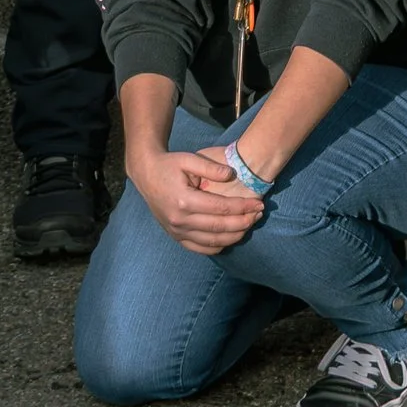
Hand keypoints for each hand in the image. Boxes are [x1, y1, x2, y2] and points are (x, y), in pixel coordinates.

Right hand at [126, 142, 263, 255]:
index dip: (242, 207)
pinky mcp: (176, 236)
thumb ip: (211, 167)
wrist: (146, 175)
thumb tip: (232, 175)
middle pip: (219, 227)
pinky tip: (231, 237)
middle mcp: (180, 220)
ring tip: (250, 224)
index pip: (221, 208)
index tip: (258, 203)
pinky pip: (200, 248)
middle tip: (260, 214)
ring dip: (234, 235)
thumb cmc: (169, 164)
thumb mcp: (188, 158)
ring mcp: (177, 232)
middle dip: (243, 222)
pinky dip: (218, 246)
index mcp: (184, 200)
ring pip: (212, 241)